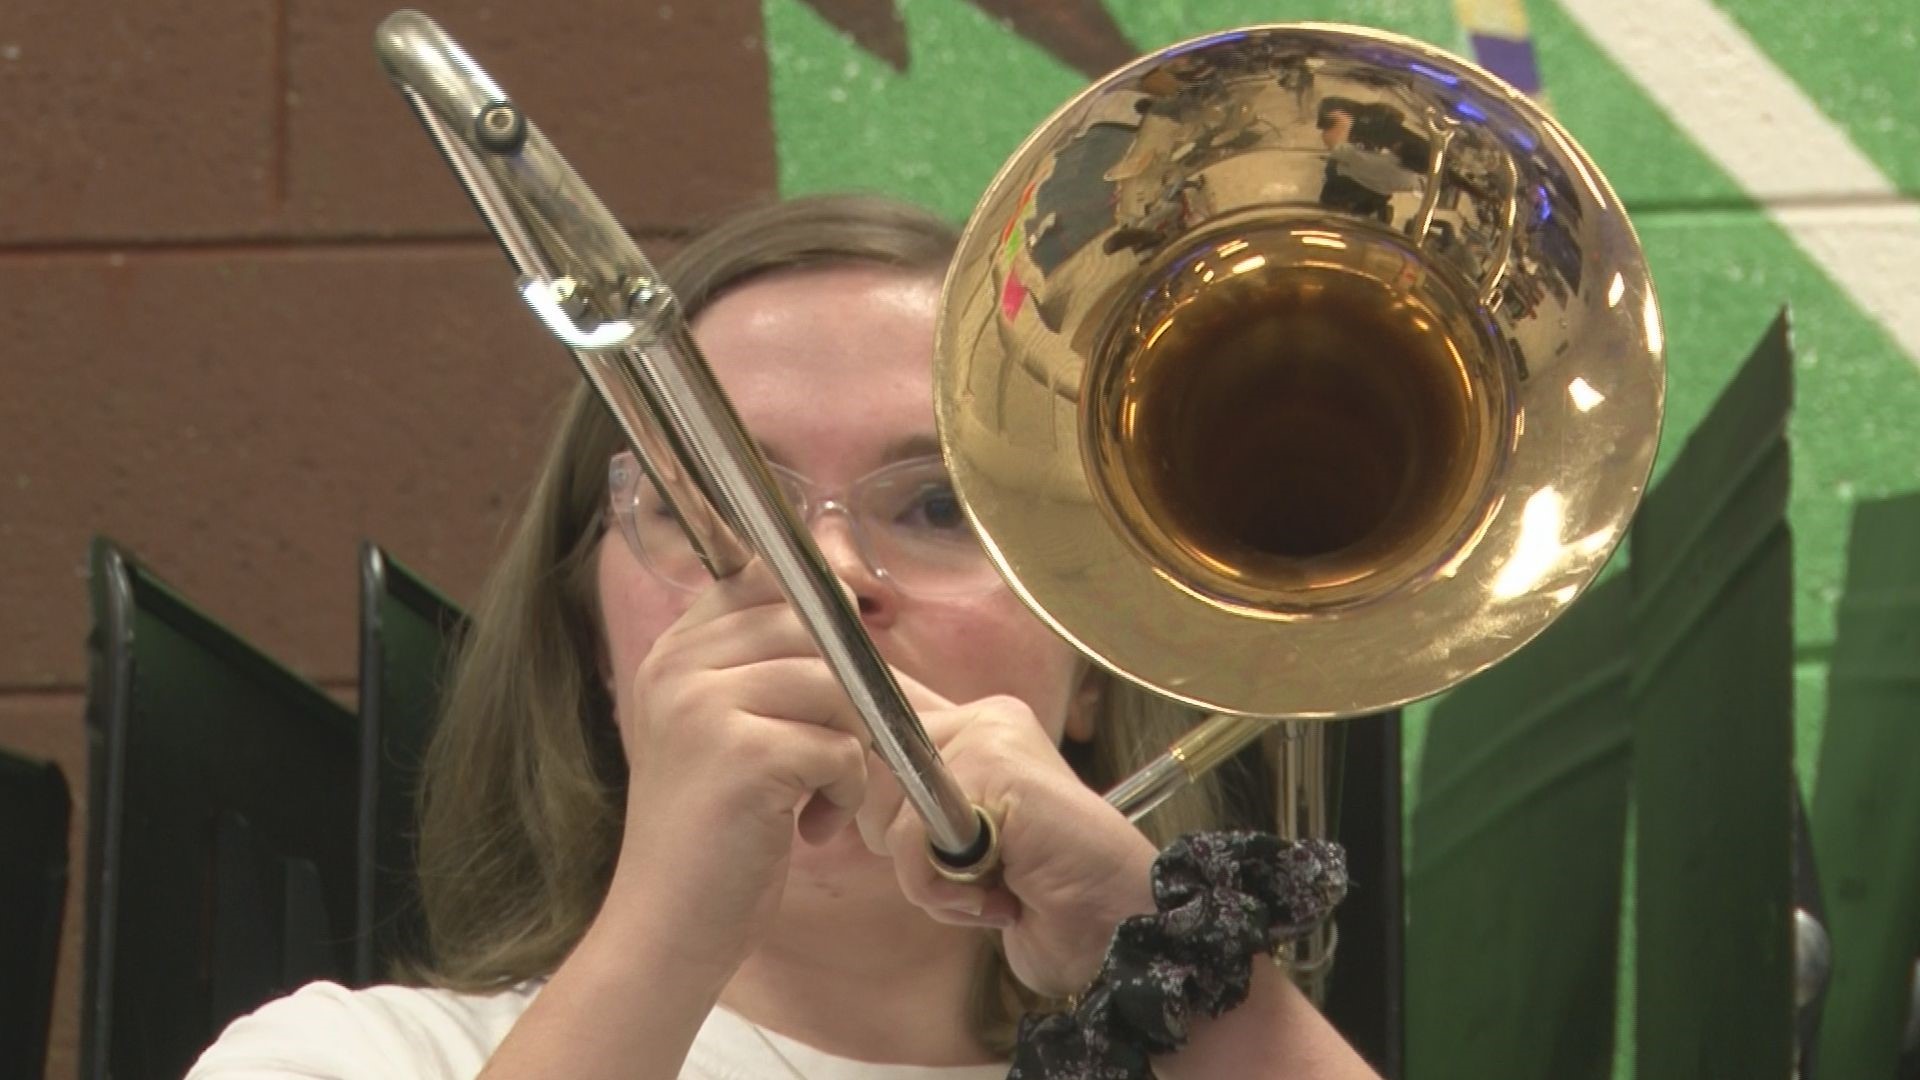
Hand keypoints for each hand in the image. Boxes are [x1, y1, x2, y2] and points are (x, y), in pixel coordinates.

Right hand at [605, 561, 872, 977]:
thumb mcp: (720, 732)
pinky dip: (846, 791)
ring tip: (820, 797)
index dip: (817, 615)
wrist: (667, 927)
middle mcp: (678, 668)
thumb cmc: (712, 837)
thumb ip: (759, 669)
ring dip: (851, 748)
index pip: (763, 581)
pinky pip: (841, 746)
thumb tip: (841, 599)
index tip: (837, 669)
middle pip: (811, 628)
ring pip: (836, 686)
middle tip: (836, 752)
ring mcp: (705, 708)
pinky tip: (811, 827)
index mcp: (672, 654)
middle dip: (848, 689)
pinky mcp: (743, 756)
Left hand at [856, 695, 1158, 996]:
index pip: (877, 737)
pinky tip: (997, 899)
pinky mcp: (997, 768)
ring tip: (989, 891)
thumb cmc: (1045, 900)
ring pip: (889, 809)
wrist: (1118, 934)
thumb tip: (841, 800)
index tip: (881, 845)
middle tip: (970, 880)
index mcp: (979, 727)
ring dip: (928, 878)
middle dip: (902, 849)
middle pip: (870, 773)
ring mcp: (993, 737)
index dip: (865, 798)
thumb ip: (919, 812)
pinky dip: (941, 889)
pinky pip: (913, 835)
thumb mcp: (966, 844)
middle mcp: (985, 720)